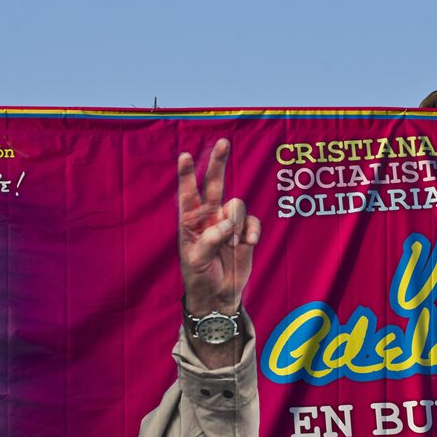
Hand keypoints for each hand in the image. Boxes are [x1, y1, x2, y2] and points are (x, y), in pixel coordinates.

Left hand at [177, 138, 261, 316]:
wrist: (218, 294)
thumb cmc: (199, 276)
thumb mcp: (197, 260)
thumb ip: (209, 240)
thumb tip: (226, 224)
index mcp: (190, 221)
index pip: (187, 193)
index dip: (186, 174)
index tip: (183, 155)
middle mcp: (209, 217)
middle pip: (214, 183)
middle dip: (218, 162)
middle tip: (223, 142)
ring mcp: (228, 223)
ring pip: (237, 204)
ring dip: (237, 222)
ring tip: (234, 243)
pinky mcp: (245, 231)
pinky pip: (253, 221)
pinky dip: (252, 231)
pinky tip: (247, 244)